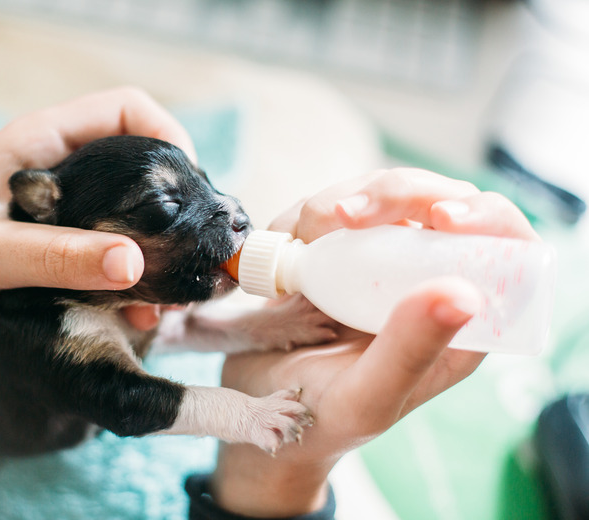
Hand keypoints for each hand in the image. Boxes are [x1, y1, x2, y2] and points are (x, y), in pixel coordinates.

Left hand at [0, 87, 193, 468]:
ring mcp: (65, 215)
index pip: (126, 111)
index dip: (168, 135)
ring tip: (170, 298)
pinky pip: (115, 259)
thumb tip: (132, 262)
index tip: (189, 189)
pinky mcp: (63, 253)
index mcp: (41, 143)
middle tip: (190, 254)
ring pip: (135, 219)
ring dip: (159, 254)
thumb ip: (55, 255)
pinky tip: (141, 314)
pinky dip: (136, 284)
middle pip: (143, 167)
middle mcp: (62, 172)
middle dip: (175, 207)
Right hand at [211, 168, 538, 516]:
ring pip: (384, 192)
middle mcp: (429, 282)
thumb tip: (462, 294)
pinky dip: (305, 214)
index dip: (486, 217)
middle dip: (391, 195)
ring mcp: (385, 260)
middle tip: (341, 217)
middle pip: (440, 200)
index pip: (505, 248)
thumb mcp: (367, 397)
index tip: (441, 216)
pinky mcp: (343, 249)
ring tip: (298, 242)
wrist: (263, 405)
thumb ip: (410, 352)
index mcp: (460, 323)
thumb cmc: (324, 418)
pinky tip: (284, 243)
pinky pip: (335, 204)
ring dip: (335, 203)